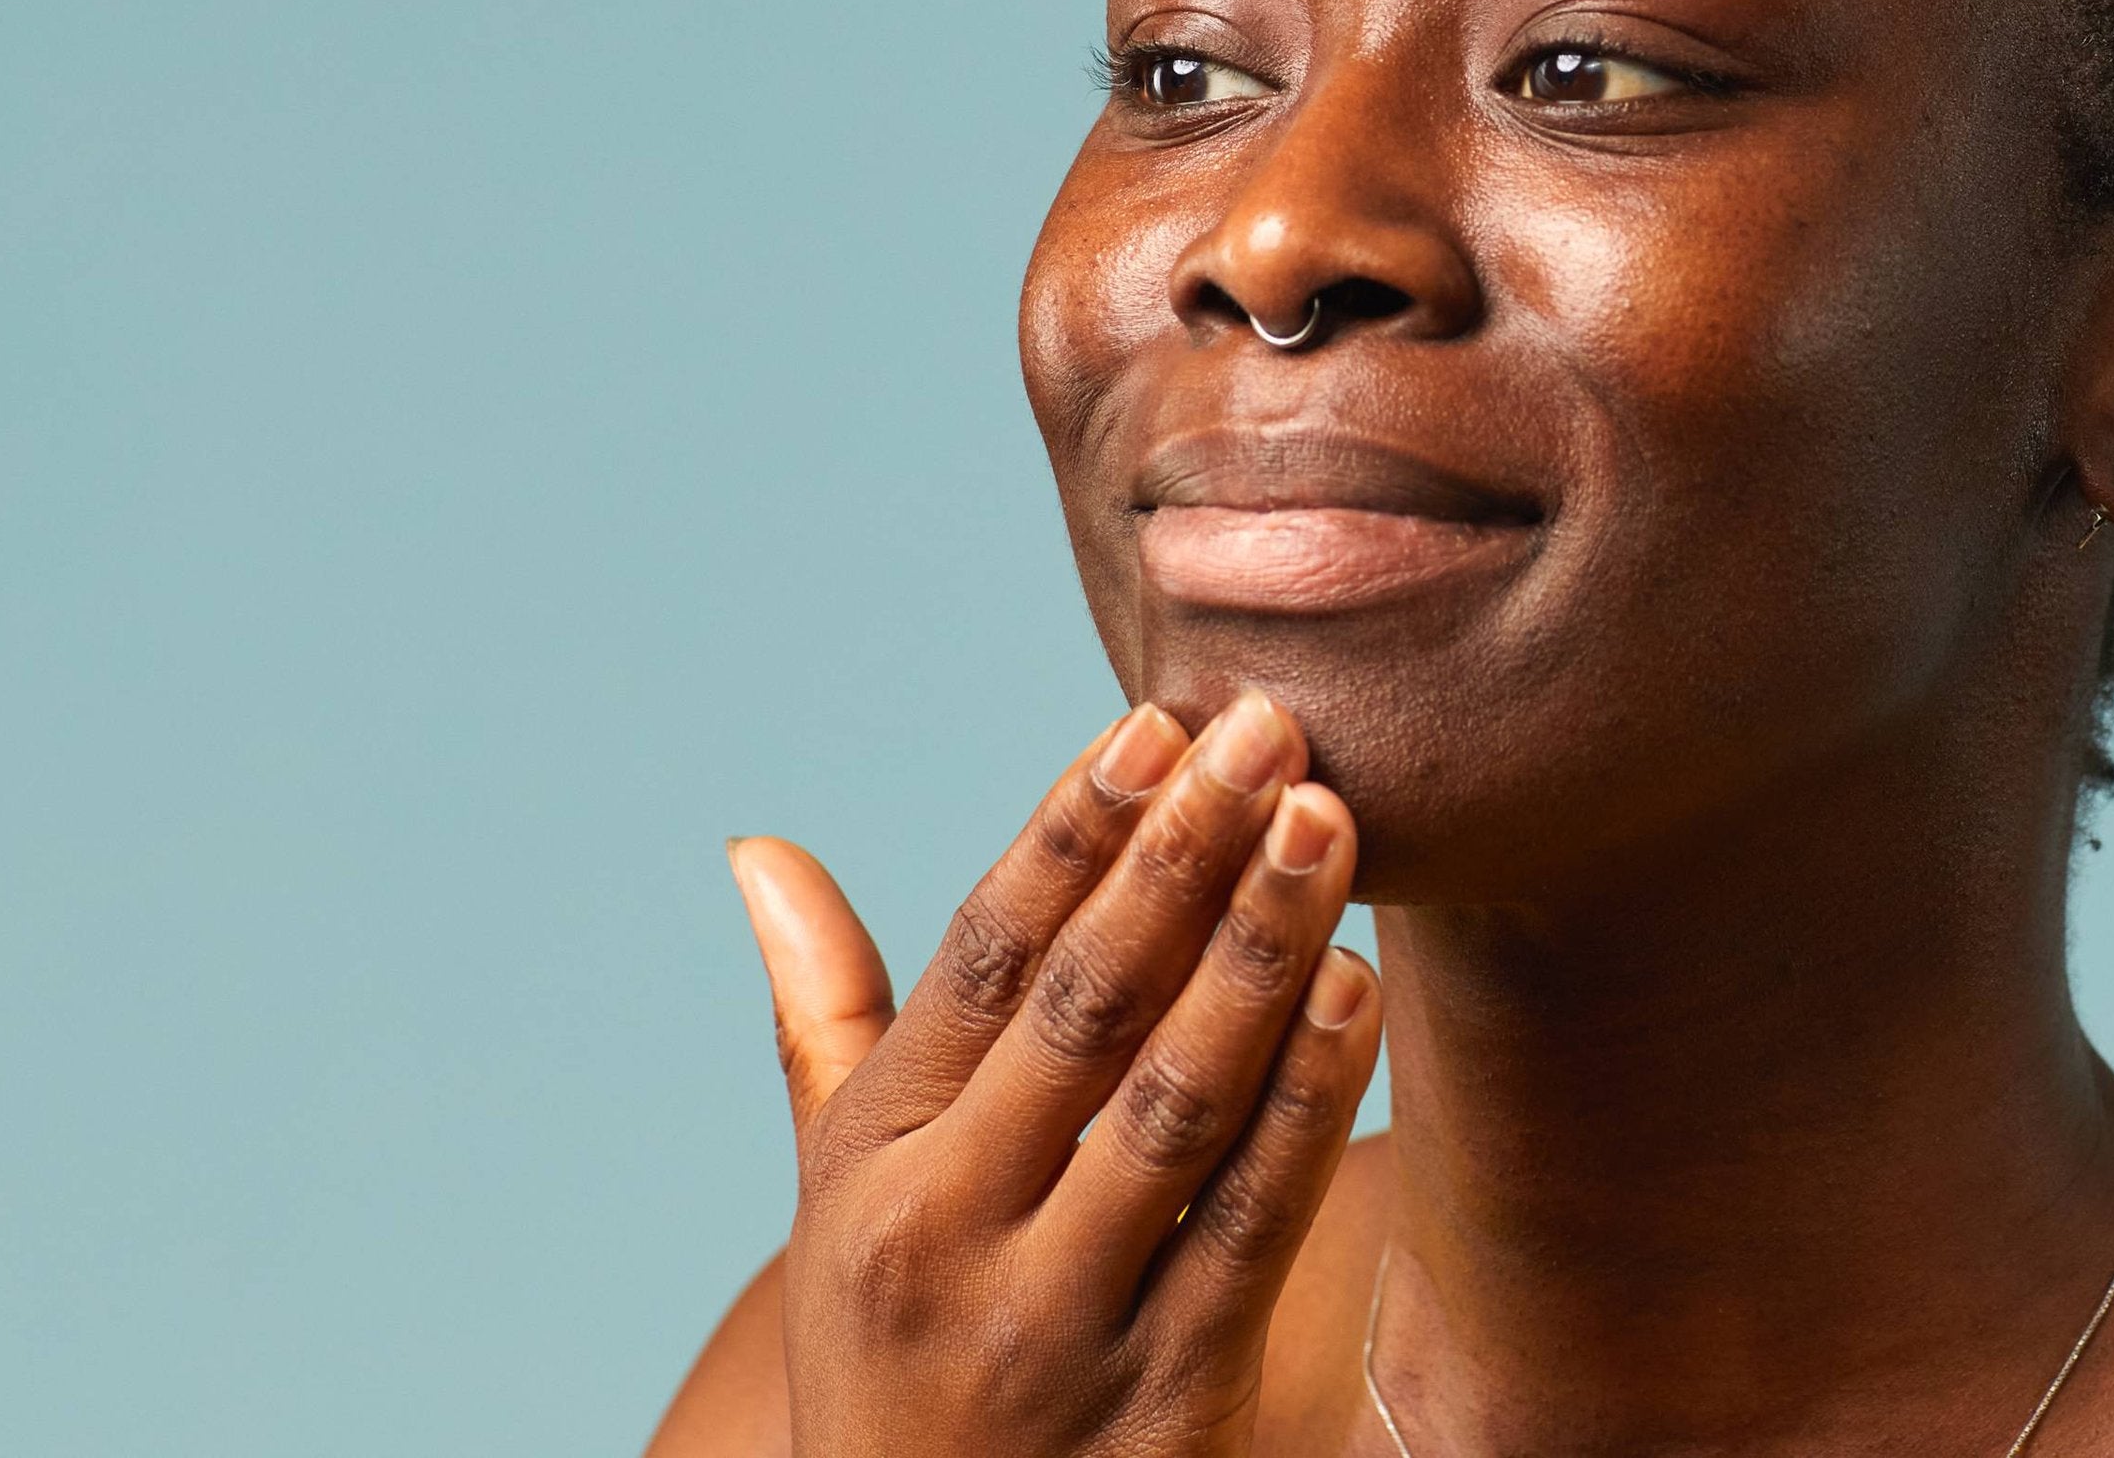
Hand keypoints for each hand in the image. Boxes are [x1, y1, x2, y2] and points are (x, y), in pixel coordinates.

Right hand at [727, 694, 1382, 1456]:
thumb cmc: (896, 1353)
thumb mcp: (834, 1200)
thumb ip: (821, 1016)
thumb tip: (758, 851)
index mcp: (872, 1166)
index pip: (979, 962)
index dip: (1068, 835)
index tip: (1151, 722)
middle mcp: (948, 1237)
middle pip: (1085, 1009)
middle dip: (1182, 854)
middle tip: (1269, 725)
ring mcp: (1059, 1323)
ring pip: (1178, 1102)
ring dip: (1260, 949)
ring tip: (1326, 822)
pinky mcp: (1168, 1400)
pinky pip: (1253, 1222)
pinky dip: (1309, 1099)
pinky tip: (1355, 986)